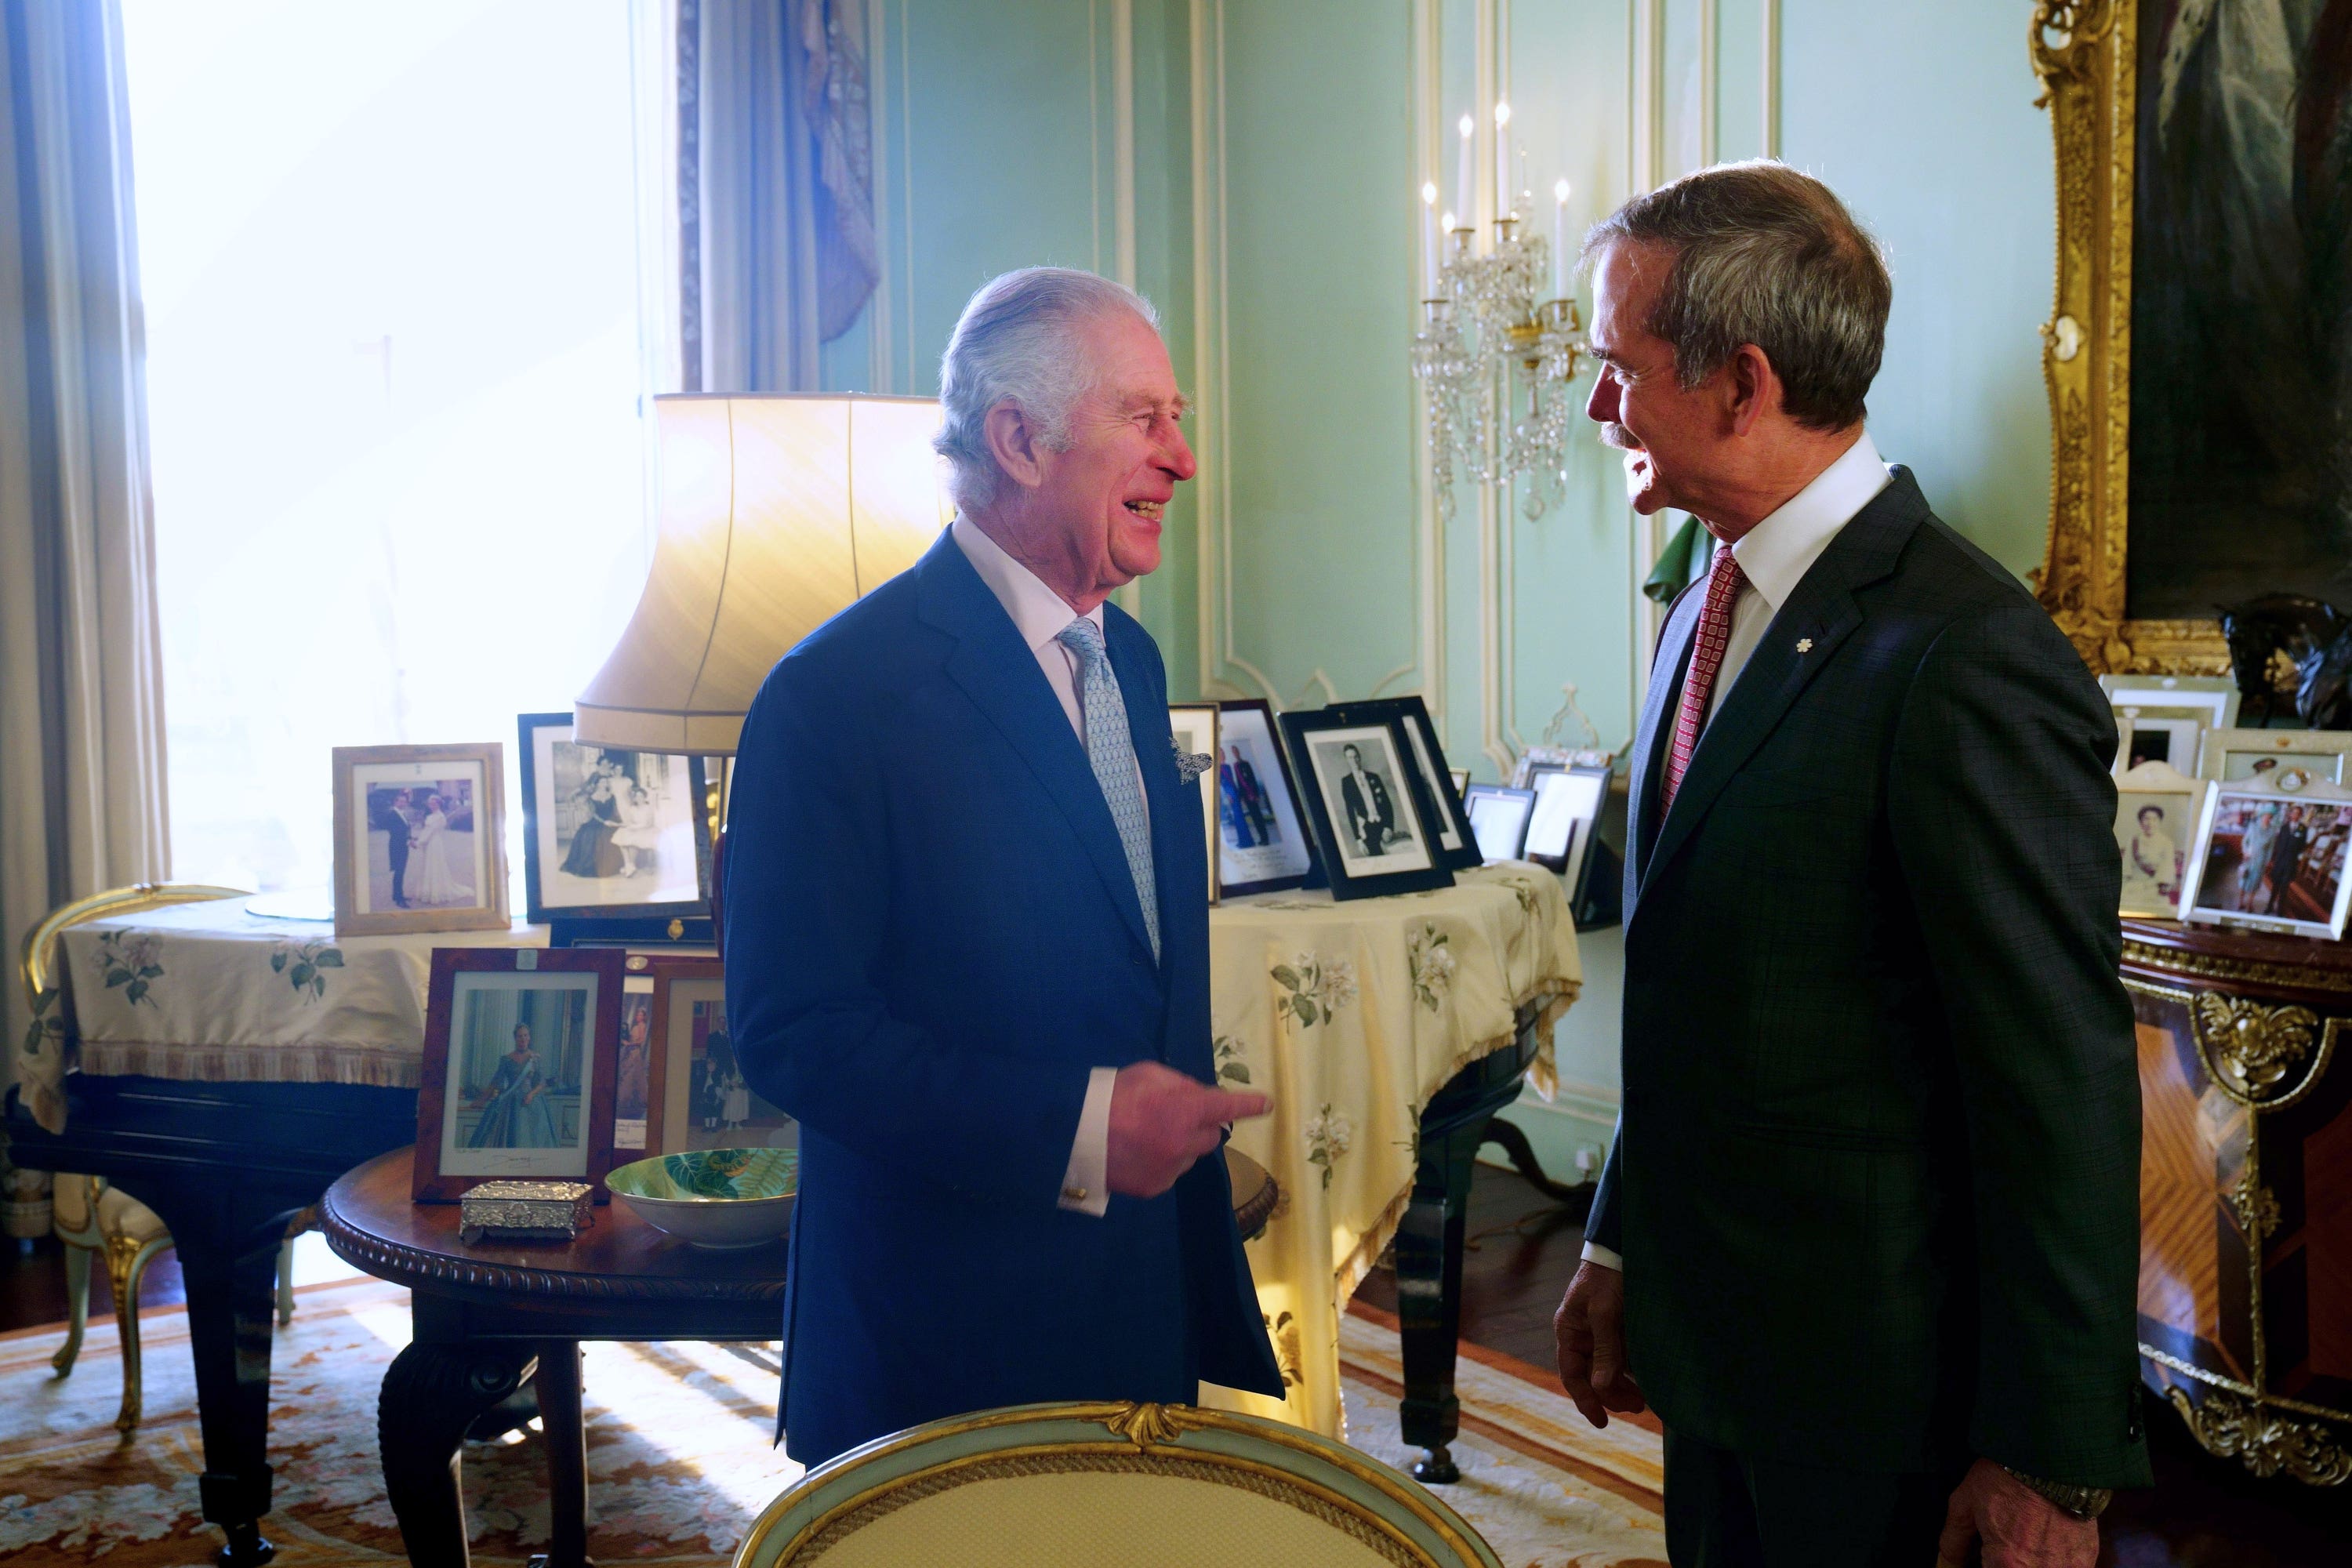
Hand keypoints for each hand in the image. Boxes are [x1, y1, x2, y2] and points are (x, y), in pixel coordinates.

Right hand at [1105, 1061, 1268, 1198]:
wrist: (1074, 1136)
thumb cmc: (1112, 1096)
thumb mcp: (1148, 1075)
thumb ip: (1181, 1084)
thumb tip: (1202, 1095)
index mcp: (1185, 1111)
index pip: (1228, 1107)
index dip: (1250, 1105)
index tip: (1267, 1104)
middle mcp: (1184, 1143)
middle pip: (1212, 1136)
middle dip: (1202, 1125)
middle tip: (1177, 1117)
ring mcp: (1171, 1169)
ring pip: (1191, 1156)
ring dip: (1182, 1145)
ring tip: (1149, 1136)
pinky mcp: (1155, 1187)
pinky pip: (1171, 1172)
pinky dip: (1164, 1162)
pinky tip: (1140, 1153)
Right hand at [1553, 1259, 1644, 1426]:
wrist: (1622, 1249)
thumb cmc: (1607, 1278)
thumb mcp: (1604, 1313)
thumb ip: (1604, 1350)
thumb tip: (1600, 1388)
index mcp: (1568, 1331)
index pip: (1572, 1374)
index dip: (1585, 1400)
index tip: (1601, 1423)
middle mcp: (1582, 1335)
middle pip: (1592, 1376)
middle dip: (1612, 1395)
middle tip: (1637, 1407)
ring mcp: (1600, 1333)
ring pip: (1608, 1369)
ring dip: (1624, 1386)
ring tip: (1645, 1400)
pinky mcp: (1618, 1329)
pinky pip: (1622, 1357)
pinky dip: (1632, 1371)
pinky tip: (1647, 1381)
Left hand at [1935, 1459, 2098, 1567]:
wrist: (2050, 1456)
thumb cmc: (2006, 1477)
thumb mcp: (1966, 1504)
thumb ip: (1954, 1541)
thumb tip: (1947, 1563)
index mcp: (2008, 1565)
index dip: (1988, 1564)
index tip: (1988, 1554)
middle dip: (2008, 1563)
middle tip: (2006, 1543)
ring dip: (2032, 1562)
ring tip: (2027, 1539)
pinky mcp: (2086, 1560)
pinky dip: (2054, 1560)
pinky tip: (2046, 1540)